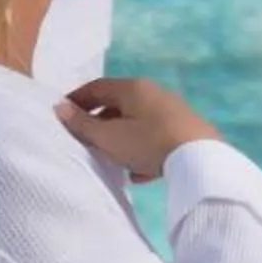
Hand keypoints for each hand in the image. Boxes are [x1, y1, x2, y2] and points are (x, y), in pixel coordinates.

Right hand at [57, 75, 219, 182]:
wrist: (201, 159)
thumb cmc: (148, 143)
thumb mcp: (109, 136)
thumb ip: (83, 124)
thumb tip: (60, 107)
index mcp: (133, 88)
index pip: (97, 87)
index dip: (77, 99)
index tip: (62, 113)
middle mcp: (155, 94)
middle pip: (120, 105)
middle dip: (100, 122)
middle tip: (84, 138)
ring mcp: (174, 112)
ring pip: (139, 124)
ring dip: (122, 140)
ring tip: (109, 158)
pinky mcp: (188, 132)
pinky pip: (157, 140)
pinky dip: (143, 152)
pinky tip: (138, 175)